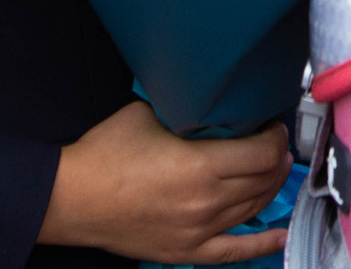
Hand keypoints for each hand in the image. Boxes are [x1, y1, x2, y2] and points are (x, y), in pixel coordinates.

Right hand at [38, 102, 290, 262]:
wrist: (70, 198)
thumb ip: (185, 109)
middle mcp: (206, 202)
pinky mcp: (185, 251)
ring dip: (270, 187)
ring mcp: (198, 231)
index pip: (262, 153)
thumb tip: (207, 98)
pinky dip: (262, 243)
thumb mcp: (149, 114)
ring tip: (273, 170)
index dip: (275, 137)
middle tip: (273, 143)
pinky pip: (234, 252)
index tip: (272, 125)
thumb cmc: (105, 154)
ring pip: (254, 209)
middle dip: (275, 158)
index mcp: (200, 166)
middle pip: (263, 180)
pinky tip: (280, 235)